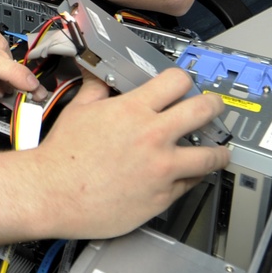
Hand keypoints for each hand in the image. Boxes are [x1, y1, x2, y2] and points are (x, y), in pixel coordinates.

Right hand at [31, 68, 229, 238]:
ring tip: (218, 150)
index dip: (183, 80)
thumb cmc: (62, 156)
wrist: (52, 192)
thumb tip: (99, 75)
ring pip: (210, 155)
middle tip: (214, 108)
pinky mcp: (162, 197)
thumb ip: (97, 90)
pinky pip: (191, 184)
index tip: (185, 85)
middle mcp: (153, 137)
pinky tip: (188, 175)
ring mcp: (162, 169)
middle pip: (204, 111)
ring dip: (218, 150)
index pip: (177, 82)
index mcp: (133, 111)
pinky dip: (192, 178)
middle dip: (214, 106)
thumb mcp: (78, 110)